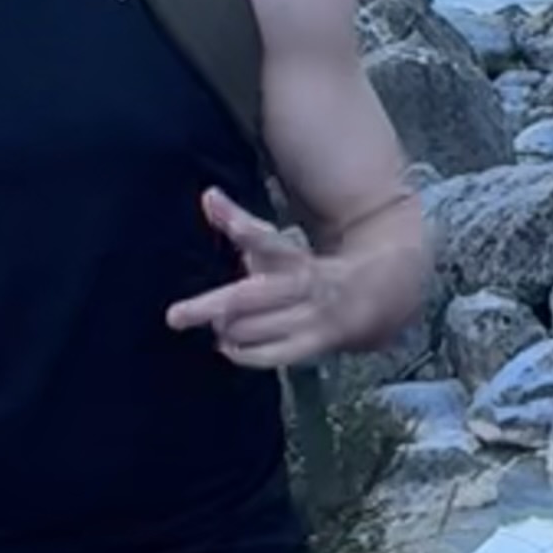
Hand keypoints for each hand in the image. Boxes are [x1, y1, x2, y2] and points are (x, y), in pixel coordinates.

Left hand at [165, 186, 344, 370]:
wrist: (378, 297)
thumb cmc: (312, 270)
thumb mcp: (281, 248)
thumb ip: (242, 225)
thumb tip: (208, 196)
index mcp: (296, 255)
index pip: (265, 239)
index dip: (240, 227)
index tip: (210, 202)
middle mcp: (305, 285)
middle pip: (250, 296)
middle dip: (210, 307)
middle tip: (174, 315)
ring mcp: (311, 318)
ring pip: (256, 327)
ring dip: (227, 328)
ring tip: (210, 324)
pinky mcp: (316, 345)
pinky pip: (274, 355)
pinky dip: (245, 353)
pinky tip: (226, 346)